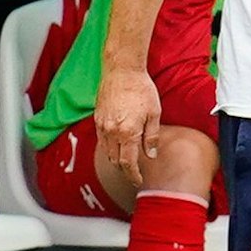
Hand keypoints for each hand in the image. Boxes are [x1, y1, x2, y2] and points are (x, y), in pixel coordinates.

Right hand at [96, 66, 161, 186]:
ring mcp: (102, 125)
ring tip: (127, 160)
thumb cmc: (141, 89)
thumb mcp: (154, 113)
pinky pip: (101, 140)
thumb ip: (151, 137)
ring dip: (116, 159)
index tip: (138, 181)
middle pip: (115, 161)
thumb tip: (150, 156)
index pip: (128, 163)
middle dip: (125, 169)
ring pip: (107, 151)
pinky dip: (109, 146)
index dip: (133, 175)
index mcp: (128, 132)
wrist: (122, 70)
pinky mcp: (97, 118)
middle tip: (135, 173)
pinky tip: (118, 144)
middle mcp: (112, 131)